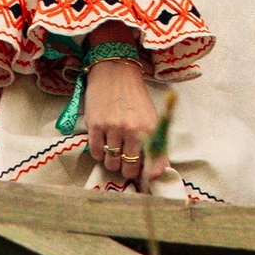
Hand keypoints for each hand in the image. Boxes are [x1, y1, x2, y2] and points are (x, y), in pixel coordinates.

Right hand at [83, 57, 164, 186]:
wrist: (115, 74)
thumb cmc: (135, 99)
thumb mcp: (152, 119)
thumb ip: (157, 145)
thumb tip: (159, 172)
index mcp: (151, 128)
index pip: (154, 163)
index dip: (149, 176)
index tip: (146, 181)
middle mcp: (132, 130)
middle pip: (129, 167)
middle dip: (128, 170)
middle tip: (126, 164)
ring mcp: (113, 128)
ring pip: (112, 163)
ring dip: (113, 163)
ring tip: (115, 153)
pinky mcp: (95, 125)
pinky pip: (96, 153)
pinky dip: (100, 154)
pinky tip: (104, 146)